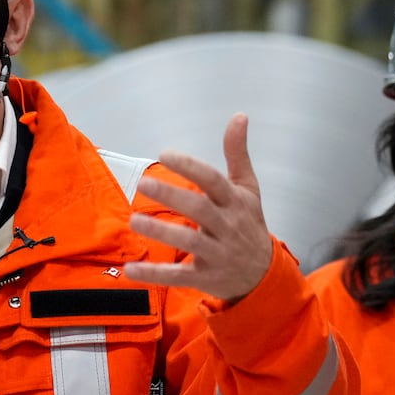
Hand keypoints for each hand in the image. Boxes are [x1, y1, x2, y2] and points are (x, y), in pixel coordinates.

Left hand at [123, 113, 274, 302]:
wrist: (264, 276)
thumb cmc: (249, 224)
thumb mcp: (248, 189)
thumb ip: (237, 154)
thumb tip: (239, 116)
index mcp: (235, 203)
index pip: (214, 181)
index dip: (190, 166)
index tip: (164, 153)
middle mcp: (228, 227)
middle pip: (201, 209)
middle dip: (173, 196)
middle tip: (143, 183)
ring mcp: (218, 254)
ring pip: (190, 242)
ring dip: (162, 232)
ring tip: (134, 220)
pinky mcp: (206, 278)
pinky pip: (179, 277)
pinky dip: (154, 275)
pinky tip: (130, 270)